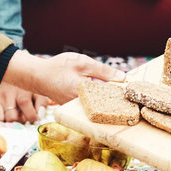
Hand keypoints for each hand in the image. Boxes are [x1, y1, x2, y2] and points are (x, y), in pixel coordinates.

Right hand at [0, 81, 51, 123]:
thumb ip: (41, 103)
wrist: (3, 66)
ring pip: (0, 119)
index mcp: (22, 92)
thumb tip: (40, 116)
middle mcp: (7, 94)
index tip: (33, 117)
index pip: (29, 114)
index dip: (32, 118)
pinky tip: (1, 108)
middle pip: (12, 118)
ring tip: (11, 111)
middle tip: (21, 115)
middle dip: (18, 120)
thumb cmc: (22, 81)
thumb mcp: (35, 88)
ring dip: (6, 118)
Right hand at [4, 51, 123, 103]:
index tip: (134, 90)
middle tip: (130, 92)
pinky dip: (98, 97)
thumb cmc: (58, 67)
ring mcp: (77, 108)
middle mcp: (81, 105)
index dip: (122, 93)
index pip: (109, 97)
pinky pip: (91, 103)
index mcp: (84, 95)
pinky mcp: (75, 106)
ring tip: (118, 90)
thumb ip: (103, 71)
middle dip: (117, 97)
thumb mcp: (82, 63)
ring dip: (107, 97)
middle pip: (105, 104)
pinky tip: (104, 90)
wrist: (37, 75)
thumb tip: (123, 77)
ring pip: (98, 104)